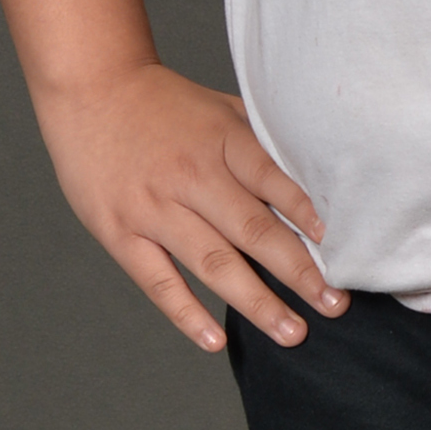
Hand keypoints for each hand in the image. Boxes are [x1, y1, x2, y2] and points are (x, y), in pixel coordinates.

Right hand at [35, 63, 345, 351]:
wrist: (90, 87)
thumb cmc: (165, 104)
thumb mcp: (220, 109)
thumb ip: (261, 145)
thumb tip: (315, 184)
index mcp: (221, 141)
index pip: (272, 182)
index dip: (307, 215)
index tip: (340, 249)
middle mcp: (190, 175)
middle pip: (252, 230)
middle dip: (298, 272)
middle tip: (334, 305)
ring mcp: (153, 207)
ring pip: (212, 263)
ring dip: (256, 302)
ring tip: (292, 333)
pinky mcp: (119, 232)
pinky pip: (157, 281)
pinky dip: (187, 313)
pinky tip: (215, 341)